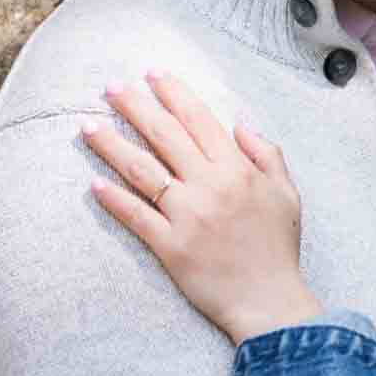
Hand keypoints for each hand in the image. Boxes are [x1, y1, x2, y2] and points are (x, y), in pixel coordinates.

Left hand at [86, 71, 322, 342]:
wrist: (269, 302)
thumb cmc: (278, 248)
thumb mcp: (287, 193)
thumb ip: (266, 153)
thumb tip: (240, 123)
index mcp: (237, 169)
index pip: (198, 119)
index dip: (173, 93)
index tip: (152, 74)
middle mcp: (210, 186)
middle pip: (164, 136)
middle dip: (134, 106)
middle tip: (110, 87)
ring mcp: (188, 216)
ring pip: (142, 171)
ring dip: (112, 145)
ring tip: (88, 126)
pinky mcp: (171, 247)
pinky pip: (136, 216)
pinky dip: (113, 198)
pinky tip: (93, 182)